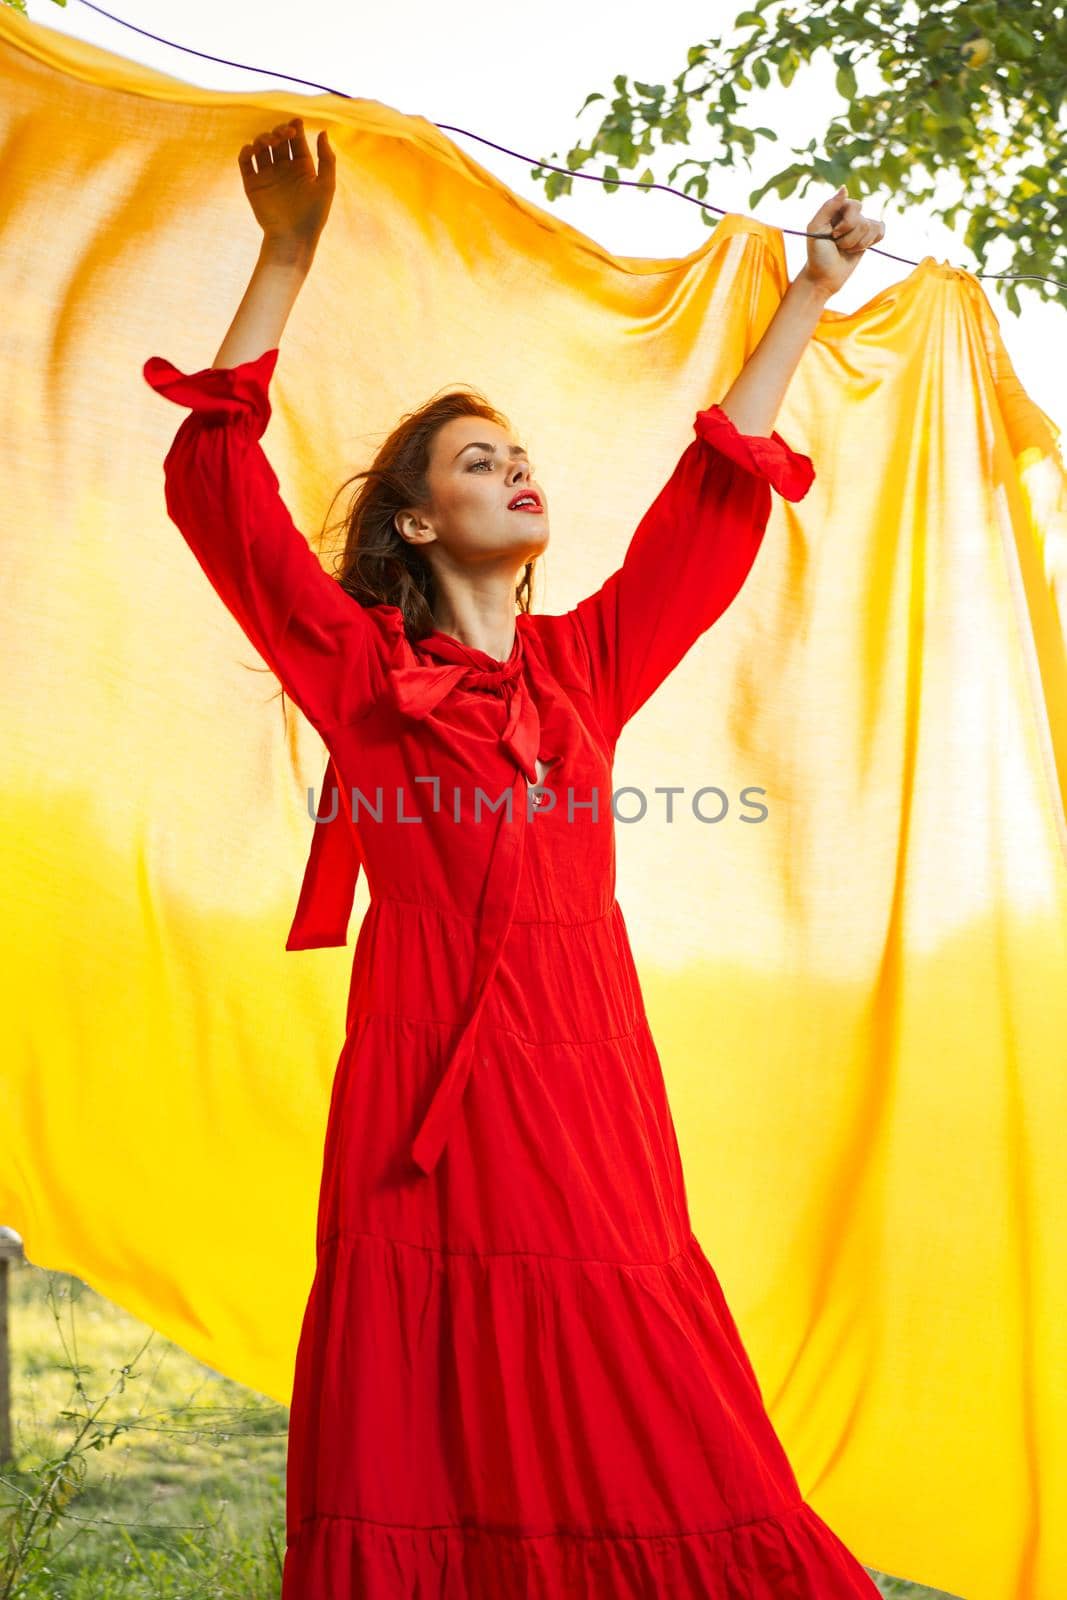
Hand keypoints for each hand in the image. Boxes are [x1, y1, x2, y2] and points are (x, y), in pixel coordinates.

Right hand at [238, 117, 335, 247]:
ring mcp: (268, 175)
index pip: (296, 140)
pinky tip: (253, 149)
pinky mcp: (252, 184)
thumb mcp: (327, 185)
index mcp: (302, 167)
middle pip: (278, 140)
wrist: (292, 238)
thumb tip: (323, 131)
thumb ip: (327, 158)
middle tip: (283, 135)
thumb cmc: (314, 215)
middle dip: (279, 131)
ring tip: (269, 142)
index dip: (295, 128)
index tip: (296, 123)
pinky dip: (246, 151)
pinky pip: (245, 161)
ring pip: (261, 146)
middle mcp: (284, 169)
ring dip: (263, 138)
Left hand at [801, 185, 885, 297]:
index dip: (846, 224)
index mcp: (837, 208)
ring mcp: (861, 224)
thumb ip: (829, 206)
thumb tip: (845, 188)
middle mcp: (850, 213)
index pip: (855, 206)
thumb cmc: (817, 253)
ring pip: (871, 228)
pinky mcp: (869, 236)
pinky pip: (880, 231)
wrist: (823, 276)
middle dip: (849, 238)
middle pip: (863, 220)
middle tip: (836, 244)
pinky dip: (869, 243)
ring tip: (843, 249)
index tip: (833, 235)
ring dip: (855, 244)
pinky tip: (857, 249)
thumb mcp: (815, 228)